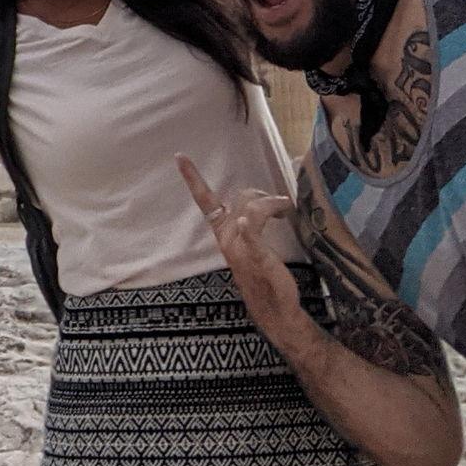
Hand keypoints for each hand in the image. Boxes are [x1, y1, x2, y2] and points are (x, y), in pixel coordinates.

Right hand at [177, 154, 304, 344]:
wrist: (274, 309)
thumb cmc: (265, 275)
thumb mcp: (252, 245)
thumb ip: (251, 222)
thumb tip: (264, 199)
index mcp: (223, 232)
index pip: (204, 200)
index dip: (192, 178)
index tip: (179, 156)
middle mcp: (226, 237)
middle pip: (241, 198)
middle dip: (262, 195)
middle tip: (280, 205)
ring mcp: (239, 247)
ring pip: (250, 208)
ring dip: (272, 203)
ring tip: (286, 209)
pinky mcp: (256, 256)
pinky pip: (249, 234)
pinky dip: (246, 225)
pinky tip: (242, 223)